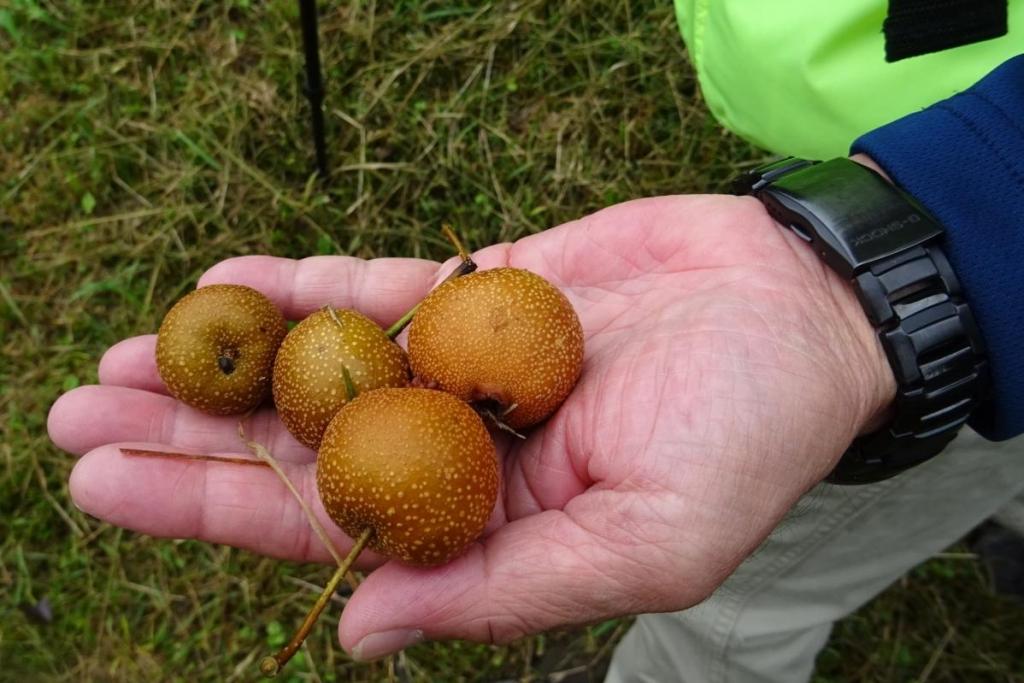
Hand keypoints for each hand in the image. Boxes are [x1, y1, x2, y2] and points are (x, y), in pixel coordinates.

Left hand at [48, 194, 894, 659]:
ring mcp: (467, 367)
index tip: (103, 484)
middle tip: (75, 416)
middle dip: (190, 436)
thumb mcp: (645, 545)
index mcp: (490, 526)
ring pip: (325, 368)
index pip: (326, 529)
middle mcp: (461, 450)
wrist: (801, 311)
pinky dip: (308, 289)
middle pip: (301, 448)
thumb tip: (355, 630)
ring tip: (125, 356)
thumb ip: (502, 590)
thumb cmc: (748, 438)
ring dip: (228, 362)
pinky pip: (380, 292)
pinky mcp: (486, 292)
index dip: (209, 508)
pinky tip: (233, 282)